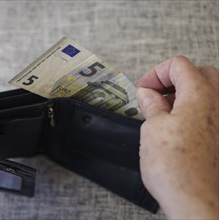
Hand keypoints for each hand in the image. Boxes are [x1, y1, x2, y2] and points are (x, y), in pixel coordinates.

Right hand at [136, 56, 217, 218]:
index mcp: (200, 95)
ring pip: (208, 92)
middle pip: (199, 73)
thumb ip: (151, 105)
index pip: (179, 65)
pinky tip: (177, 126)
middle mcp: (218, 104)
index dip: (156, 73)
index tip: (144, 88)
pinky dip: (193, 110)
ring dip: (184, 94)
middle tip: (155, 94)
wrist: (196, 201)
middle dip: (173, 79)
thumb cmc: (176, 168)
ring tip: (164, 111)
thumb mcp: (152, 128)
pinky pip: (210, 111)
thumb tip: (147, 94)